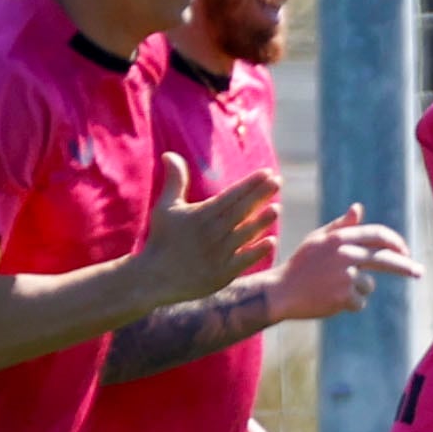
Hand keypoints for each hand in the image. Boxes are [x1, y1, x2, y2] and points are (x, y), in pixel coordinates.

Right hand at [141, 156, 281, 304]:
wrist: (154, 277)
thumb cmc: (162, 239)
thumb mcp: (165, 207)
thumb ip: (175, 180)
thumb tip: (170, 154)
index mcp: (199, 215)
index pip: (230, 195)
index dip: (250, 184)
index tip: (267, 173)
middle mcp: (210, 233)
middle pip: (240, 211)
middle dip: (260, 195)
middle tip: (278, 182)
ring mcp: (217, 254)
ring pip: (245, 234)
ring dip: (261, 221)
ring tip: (277, 208)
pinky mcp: (221, 274)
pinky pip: (243, 260)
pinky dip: (257, 251)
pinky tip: (271, 241)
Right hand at [266, 206, 423, 322]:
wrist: (281, 291)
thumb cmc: (301, 265)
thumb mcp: (318, 240)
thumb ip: (340, 226)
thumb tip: (358, 208)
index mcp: (340, 238)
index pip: (378, 235)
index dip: (395, 242)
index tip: (405, 250)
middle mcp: (345, 254)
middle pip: (386, 259)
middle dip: (406, 267)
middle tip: (420, 272)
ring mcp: (345, 276)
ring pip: (368, 285)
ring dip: (357, 290)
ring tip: (332, 288)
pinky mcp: (344, 296)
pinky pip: (359, 302)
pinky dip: (349, 304)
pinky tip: (330, 300)